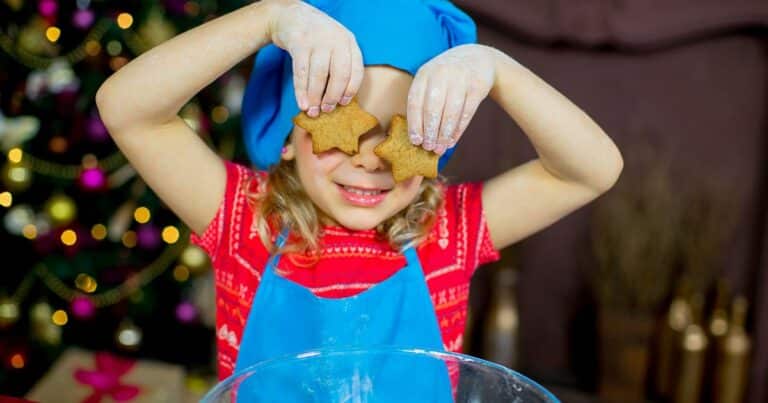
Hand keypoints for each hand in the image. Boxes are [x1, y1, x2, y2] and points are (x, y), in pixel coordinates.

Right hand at [267, 0, 363, 116]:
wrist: (290, 15)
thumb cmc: (316, 38)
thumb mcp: (334, 43)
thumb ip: (340, 64)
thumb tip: (339, 99)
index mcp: (349, 41)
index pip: (356, 70)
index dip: (351, 90)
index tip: (343, 104)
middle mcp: (336, 39)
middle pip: (339, 75)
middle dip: (333, 96)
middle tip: (327, 110)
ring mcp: (318, 40)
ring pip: (319, 75)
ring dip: (315, 97)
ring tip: (312, 111)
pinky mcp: (299, 42)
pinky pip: (301, 73)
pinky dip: (301, 91)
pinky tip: (302, 103)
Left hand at [407, 44, 497, 154]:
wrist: (476, 58)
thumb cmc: (447, 78)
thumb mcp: (431, 81)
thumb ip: (423, 102)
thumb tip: (417, 137)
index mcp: (424, 74)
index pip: (416, 101)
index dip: (415, 123)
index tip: (415, 141)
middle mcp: (441, 73)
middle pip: (433, 108)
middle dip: (430, 131)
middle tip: (428, 148)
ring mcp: (461, 78)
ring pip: (451, 112)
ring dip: (444, 133)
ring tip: (440, 148)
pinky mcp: (477, 85)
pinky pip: (467, 112)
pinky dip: (458, 129)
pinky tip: (452, 140)